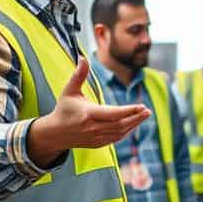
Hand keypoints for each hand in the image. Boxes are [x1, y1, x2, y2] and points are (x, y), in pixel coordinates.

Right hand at [28, 58, 150, 166]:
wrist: (55, 133)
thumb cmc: (64, 109)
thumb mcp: (69, 91)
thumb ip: (78, 75)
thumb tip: (83, 58)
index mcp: (88, 114)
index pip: (113, 114)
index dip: (128, 111)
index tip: (142, 106)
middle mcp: (93, 128)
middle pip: (120, 124)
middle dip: (136, 118)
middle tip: (148, 111)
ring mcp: (96, 138)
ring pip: (120, 132)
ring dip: (134, 124)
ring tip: (145, 115)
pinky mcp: (97, 143)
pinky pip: (116, 138)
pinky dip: (126, 131)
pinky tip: (134, 123)